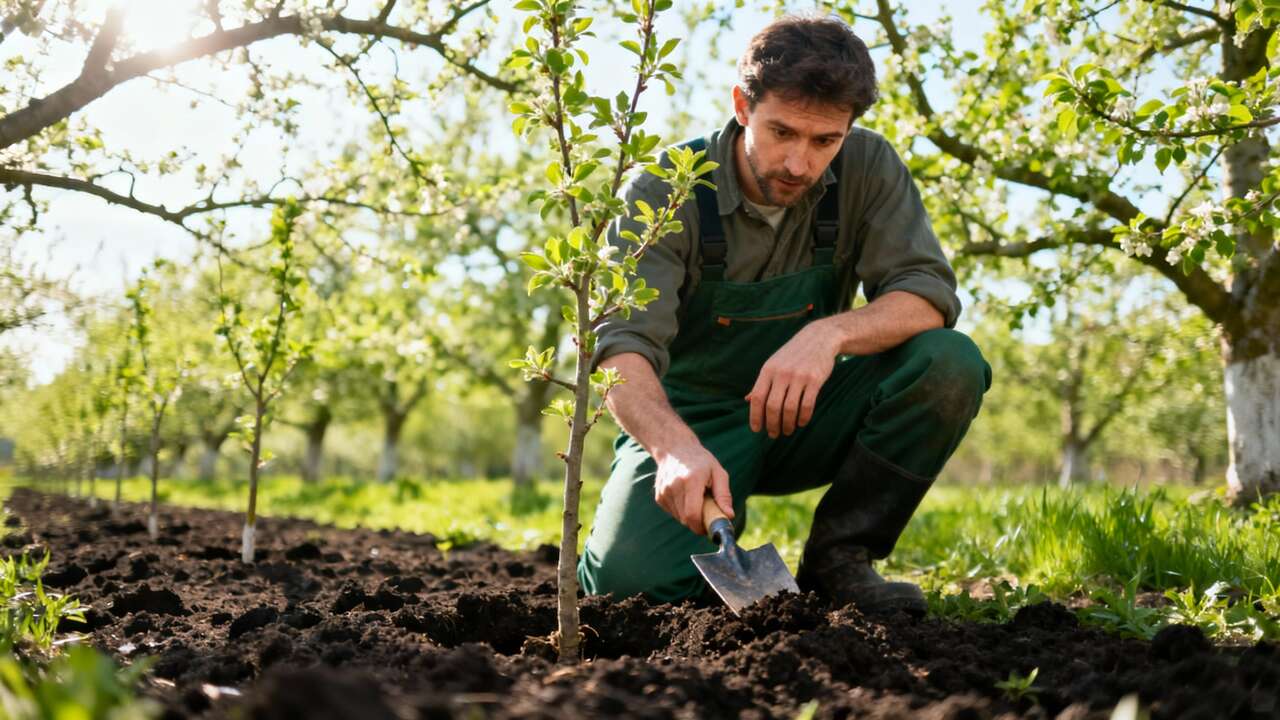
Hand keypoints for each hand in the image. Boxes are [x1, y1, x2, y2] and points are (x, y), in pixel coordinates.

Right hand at [653, 442, 732, 534]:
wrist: (674, 448)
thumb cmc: (701, 461)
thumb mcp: (718, 472)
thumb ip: (724, 495)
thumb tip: (729, 515)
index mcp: (691, 480)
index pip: (692, 514)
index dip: (700, 526)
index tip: (709, 527)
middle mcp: (674, 486)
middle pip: (685, 518)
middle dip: (697, 522)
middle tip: (707, 514)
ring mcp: (664, 491)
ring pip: (679, 517)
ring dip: (689, 516)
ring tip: (696, 500)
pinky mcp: (659, 496)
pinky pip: (673, 512)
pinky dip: (681, 511)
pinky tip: (685, 497)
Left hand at [747, 320, 837, 437]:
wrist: (819, 338)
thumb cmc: (793, 354)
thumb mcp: (773, 364)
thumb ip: (761, 383)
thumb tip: (748, 400)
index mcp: (768, 370)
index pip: (758, 398)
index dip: (755, 417)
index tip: (756, 430)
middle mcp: (781, 374)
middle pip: (773, 407)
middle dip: (772, 425)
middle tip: (774, 434)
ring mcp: (799, 376)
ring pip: (789, 409)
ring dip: (787, 424)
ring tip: (787, 431)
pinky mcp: (815, 380)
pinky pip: (807, 405)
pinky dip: (803, 418)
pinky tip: (801, 423)